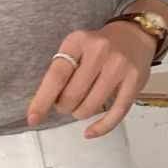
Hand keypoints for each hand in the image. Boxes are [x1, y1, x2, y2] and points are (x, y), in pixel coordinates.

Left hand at [26, 21, 156, 137]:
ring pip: (91, 106)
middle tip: (66, 104)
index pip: (56, 76)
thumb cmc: (97, 48)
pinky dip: (101, 127)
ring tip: (79, 108)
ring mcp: (118, 66)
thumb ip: (61, 73)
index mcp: (77, 41)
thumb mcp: (75, 49)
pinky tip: (90, 132)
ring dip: (79, 114)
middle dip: (64, 107)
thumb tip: (45, 105)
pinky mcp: (135, 80)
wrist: (133, 35)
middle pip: (72, 94)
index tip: (32, 118)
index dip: (42, 100)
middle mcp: (99, 51)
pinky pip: (116, 112)